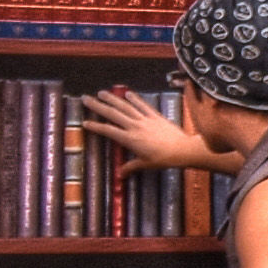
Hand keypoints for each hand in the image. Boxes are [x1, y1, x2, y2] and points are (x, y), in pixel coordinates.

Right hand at [74, 86, 208, 170]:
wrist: (182, 149)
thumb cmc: (163, 159)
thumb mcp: (145, 164)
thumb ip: (131, 167)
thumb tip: (120, 175)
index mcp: (130, 139)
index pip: (108, 131)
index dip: (96, 126)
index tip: (85, 122)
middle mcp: (135, 126)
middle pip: (113, 114)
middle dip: (98, 106)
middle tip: (86, 98)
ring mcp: (145, 119)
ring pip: (125, 106)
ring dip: (112, 98)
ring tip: (101, 92)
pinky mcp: (155, 116)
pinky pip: (142, 105)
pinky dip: (134, 98)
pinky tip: (127, 93)